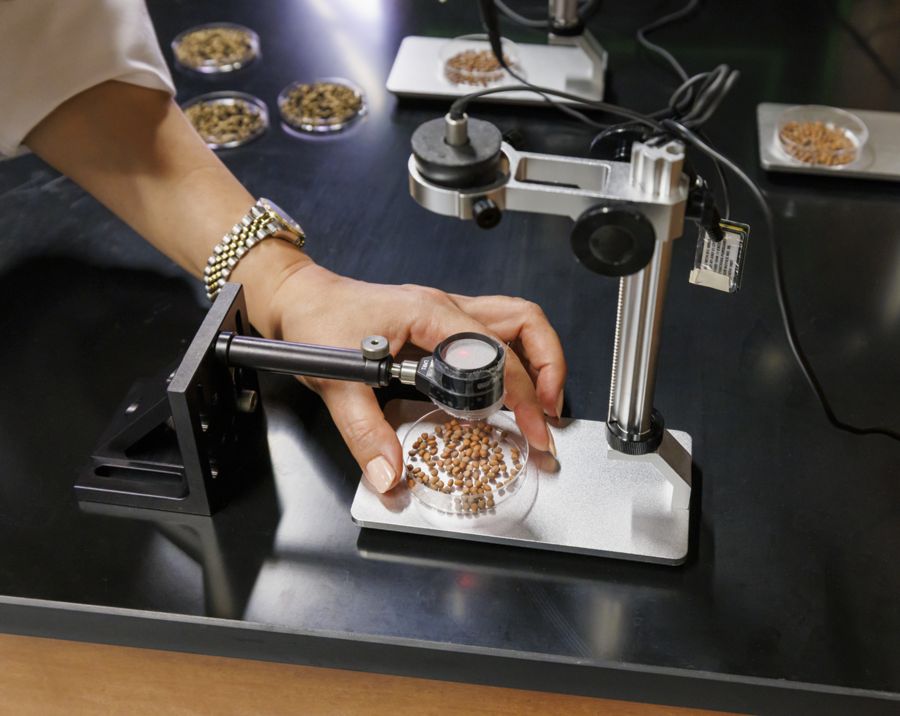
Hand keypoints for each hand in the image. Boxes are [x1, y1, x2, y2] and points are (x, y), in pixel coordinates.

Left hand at [265, 263, 565, 493]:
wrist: (296, 299)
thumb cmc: (314, 321)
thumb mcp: (336, 381)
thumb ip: (365, 432)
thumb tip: (392, 472)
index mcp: (429, 314)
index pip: (495, 352)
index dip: (523, 394)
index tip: (533, 430)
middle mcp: (444, 308)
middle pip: (524, 321)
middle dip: (549, 366)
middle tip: (549, 411)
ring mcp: (444, 314)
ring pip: (515, 321)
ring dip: (537, 358)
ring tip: (539, 399)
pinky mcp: (438, 325)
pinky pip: (491, 334)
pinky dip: (510, 360)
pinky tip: (500, 390)